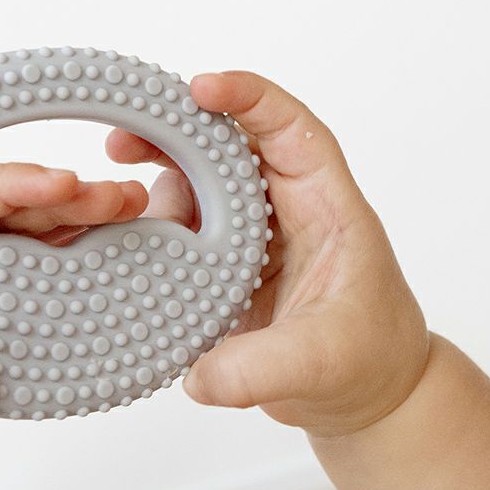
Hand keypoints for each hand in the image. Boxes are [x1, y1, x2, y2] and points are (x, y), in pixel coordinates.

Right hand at [105, 70, 429, 435]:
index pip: (292, 133)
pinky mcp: (225, 274)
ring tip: (124, 214)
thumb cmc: (367, 363)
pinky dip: (154, 235)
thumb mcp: (320, 363)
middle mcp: (286, 215)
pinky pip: (185, 238)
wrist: (365, 399)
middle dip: (177, 136)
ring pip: (200, 191)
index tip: (200, 90)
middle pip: (230, 151)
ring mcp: (252, 244)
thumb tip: (198, 376)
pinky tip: (127, 245)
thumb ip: (262, 369)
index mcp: (326, 210)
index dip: (249, 100)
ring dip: (160, 191)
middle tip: (122, 143)